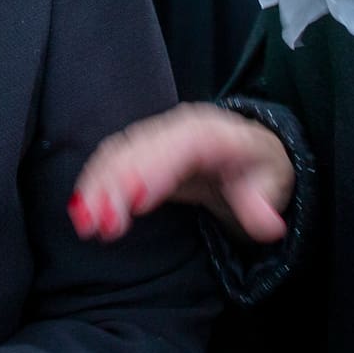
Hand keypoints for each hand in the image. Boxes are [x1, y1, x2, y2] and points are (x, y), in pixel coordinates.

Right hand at [69, 103, 294, 244]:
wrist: (247, 151)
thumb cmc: (258, 166)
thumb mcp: (274, 181)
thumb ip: (263, 201)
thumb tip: (267, 224)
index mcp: (210, 131)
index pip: (178, 146)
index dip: (154, 169)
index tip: (135, 201)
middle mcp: (175, 128)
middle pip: (137, 149)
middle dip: (114, 184)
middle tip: (98, 224)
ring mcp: (153, 135)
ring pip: (116, 153)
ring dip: (96, 185)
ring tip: (83, 221)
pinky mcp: (138, 148)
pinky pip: (110, 159)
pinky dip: (92, 181)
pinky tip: (80, 207)